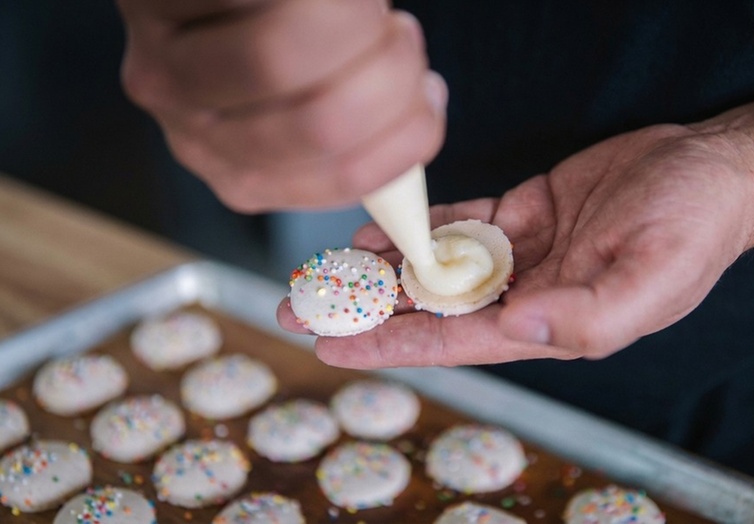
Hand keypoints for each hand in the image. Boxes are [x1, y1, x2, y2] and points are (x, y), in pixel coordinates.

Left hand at [115, 0, 446, 211]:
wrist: (198, 0)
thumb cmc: (262, 47)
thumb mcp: (310, 112)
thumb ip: (357, 133)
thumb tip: (420, 122)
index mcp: (245, 177)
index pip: (339, 177)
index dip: (407, 136)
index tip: (430, 96)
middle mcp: (197, 134)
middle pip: (320, 121)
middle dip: (391, 74)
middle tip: (403, 38)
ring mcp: (166, 69)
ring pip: (281, 56)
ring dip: (356, 23)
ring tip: (368, 7)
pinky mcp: (152, 6)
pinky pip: (261, 3)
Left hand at [278, 123, 753, 366]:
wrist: (713, 170)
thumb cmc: (693, 228)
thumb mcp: (651, 278)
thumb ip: (584, 317)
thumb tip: (513, 329)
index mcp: (551, 323)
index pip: (455, 342)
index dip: (392, 344)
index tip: (334, 346)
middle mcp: (529, 295)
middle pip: (431, 310)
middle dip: (368, 310)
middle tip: (302, 308)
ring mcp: (524, 254)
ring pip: (437, 269)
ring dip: (383, 271)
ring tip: (326, 271)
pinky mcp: (524, 214)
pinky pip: (460, 227)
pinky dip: (420, 230)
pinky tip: (381, 234)